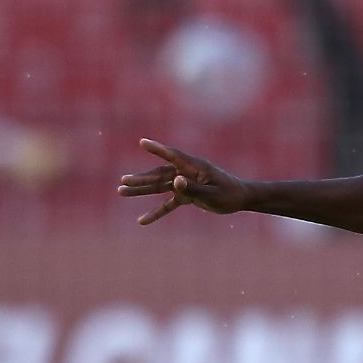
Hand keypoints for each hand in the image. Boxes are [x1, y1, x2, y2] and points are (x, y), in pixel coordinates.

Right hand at [116, 137, 251, 224]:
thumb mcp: (212, 193)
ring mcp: (184, 183)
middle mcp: (186, 173)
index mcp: (194, 167)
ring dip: (142, 190)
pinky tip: (142, 221)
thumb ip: (193, 188)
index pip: (173, 156)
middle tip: (123, 181)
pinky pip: (168, 204)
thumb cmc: (229, 194)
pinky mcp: (186, 195)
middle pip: (160, 174)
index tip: (143, 142)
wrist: (240, 199)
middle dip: (141, 179)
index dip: (158, 149)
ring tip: (121, 191)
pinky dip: (156, 211)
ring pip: (159, 186)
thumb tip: (175, 181)